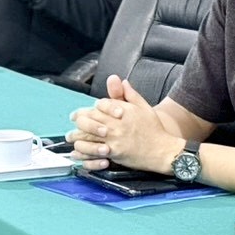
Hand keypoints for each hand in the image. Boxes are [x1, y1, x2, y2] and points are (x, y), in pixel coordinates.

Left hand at [66, 75, 182, 173]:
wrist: (163, 150)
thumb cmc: (154, 129)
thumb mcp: (144, 107)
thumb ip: (130, 94)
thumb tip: (122, 81)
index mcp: (123, 111)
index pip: (100, 104)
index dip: (91, 107)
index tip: (86, 110)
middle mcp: (117, 123)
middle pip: (91, 118)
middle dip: (79, 119)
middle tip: (74, 120)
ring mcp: (114, 138)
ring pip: (89, 134)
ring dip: (77, 135)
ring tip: (71, 136)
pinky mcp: (114, 153)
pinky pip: (93, 151)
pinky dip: (84, 151)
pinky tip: (78, 151)